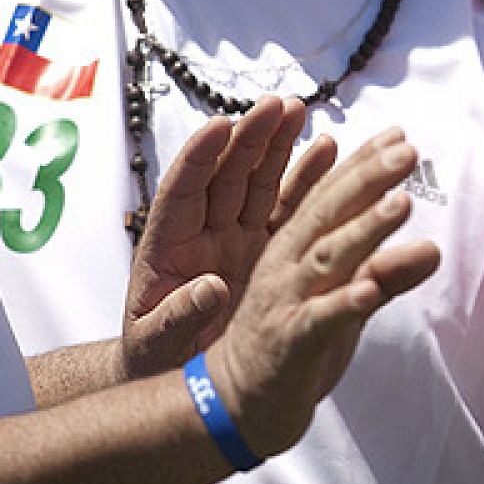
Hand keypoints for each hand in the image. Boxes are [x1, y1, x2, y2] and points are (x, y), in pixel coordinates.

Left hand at [122, 97, 307, 377]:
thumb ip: (179, 315)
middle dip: (250, 137)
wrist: (181, 377)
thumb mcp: (158, 342)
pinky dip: (306, 180)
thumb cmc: (157, 358)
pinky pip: (287, 208)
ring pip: (258, 181)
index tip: (220, 126)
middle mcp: (204, 230)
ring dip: (278, 146)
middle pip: (226, 173)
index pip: (183, 190)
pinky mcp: (266, 249)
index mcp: (167, 244)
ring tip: (300, 112)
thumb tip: (208, 289)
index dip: (200, 157)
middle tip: (276, 105)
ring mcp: (237, 236)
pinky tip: (326, 151)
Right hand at [203, 128, 440, 458]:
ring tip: (400, 204)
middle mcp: (285, 264)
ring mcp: (284, 301)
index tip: (398, 135)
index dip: (363, 163)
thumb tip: (433, 249)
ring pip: (325, 257)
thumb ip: (382, 273)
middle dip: (367, 178)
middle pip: (326, 213)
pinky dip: (342, 303)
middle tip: (407, 150)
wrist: (236, 403)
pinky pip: (317, 320)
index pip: (329, 194)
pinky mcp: (288, 342)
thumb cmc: (292, 342)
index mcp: (293, 245)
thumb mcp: (343, 301)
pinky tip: (370, 291)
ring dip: (363, 229)